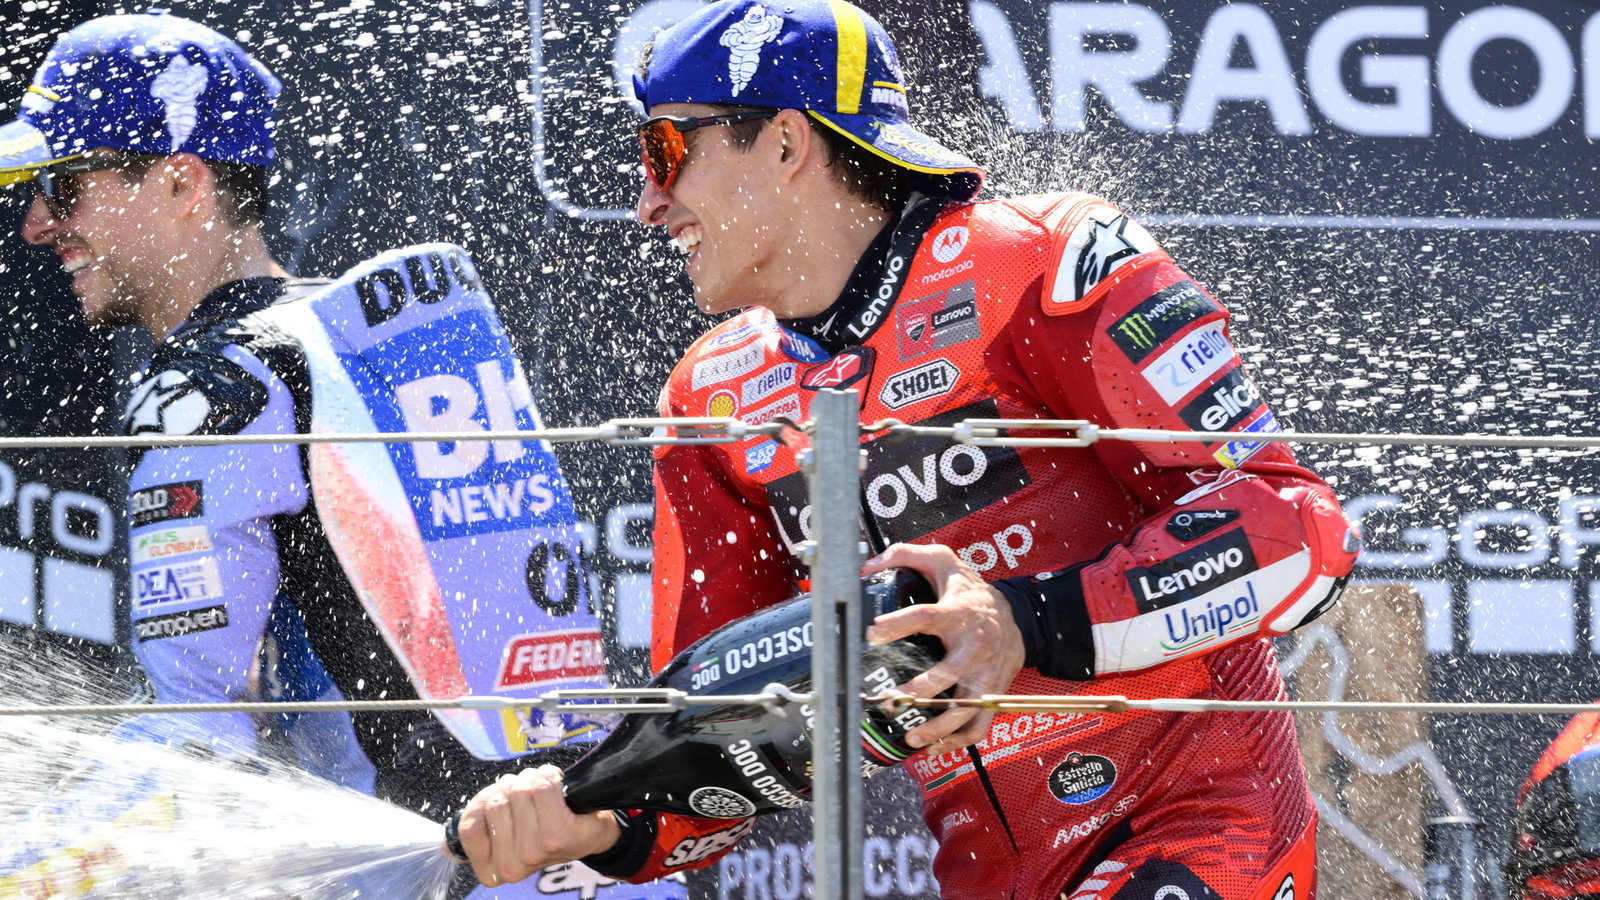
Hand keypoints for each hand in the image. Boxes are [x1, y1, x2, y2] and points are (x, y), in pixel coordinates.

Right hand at [455, 765, 621, 887]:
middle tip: (530, 792)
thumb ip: (479, 830)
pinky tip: (555, 784)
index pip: (468, 826)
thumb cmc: (548, 827)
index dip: (485, 802)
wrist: (592, 831)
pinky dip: (548, 776)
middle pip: (496, 802)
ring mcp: (534, 852)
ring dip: (532, 779)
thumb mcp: (506, 834)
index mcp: (495, 870)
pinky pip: (541, 787)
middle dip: (512, 787)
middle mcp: (513, 866)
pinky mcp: (557, 834)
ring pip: (518, 791)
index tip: (504, 806)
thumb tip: (447, 841)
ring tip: (543, 788)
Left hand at [862, 543, 1025, 756]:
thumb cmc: (970, 591)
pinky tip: (932, 747)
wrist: (1017, 618)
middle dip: (918, 691)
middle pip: (948, 674)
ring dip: (937, 727)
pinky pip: (979, 726)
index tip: (871, 634)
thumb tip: (867, 565)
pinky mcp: (991, 694)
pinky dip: (957, 742)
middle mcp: (974, 647)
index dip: (898, 624)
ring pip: (966, 709)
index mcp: (959, 613)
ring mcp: (986, 675)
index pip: (926, 616)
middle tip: (888, 700)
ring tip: (910, 735)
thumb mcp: (942, 561)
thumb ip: (903, 555)